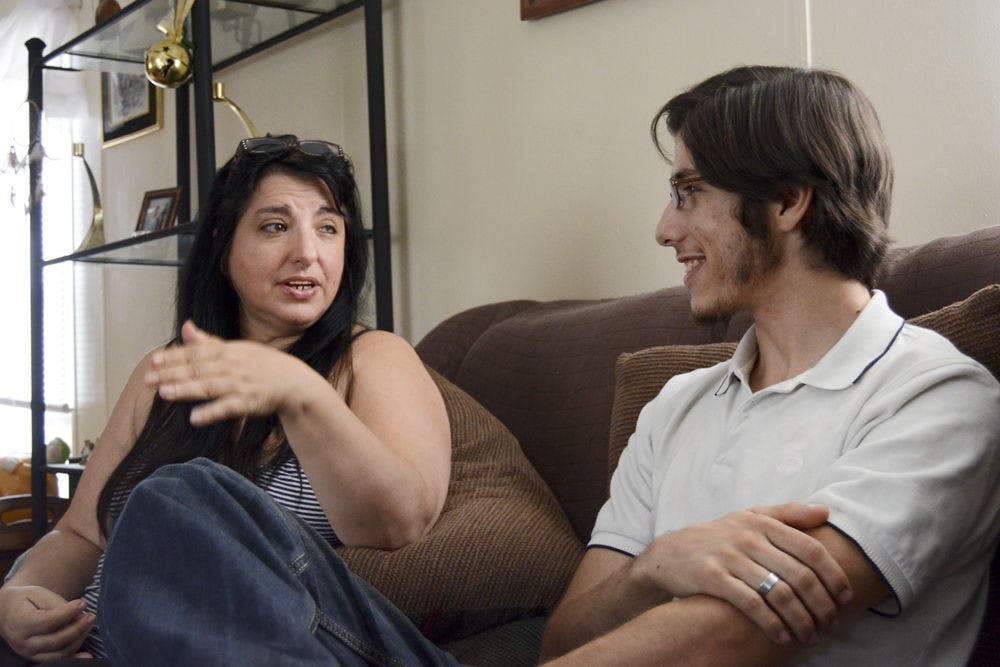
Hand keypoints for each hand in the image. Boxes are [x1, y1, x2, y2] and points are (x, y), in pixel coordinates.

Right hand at [0, 585, 93, 660]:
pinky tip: (88, 656)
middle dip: (78, 628)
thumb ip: (57, 604)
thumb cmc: (26, 600)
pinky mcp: (36, 658)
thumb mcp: (38, 594)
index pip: (49, 621)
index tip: (82, 603)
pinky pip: (58, 661)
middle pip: (57, 640)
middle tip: (91, 615)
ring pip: (60, 652)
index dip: (68, 613)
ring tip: (89, 624)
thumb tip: (79, 614)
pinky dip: (74, 659)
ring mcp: (29, 653)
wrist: (6, 613)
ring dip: (79, 639)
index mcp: (21, 623)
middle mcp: (24, 642)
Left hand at [145, 320, 310, 425]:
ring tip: (164, 394)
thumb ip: (209, 342)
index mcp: (229, 351)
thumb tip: (186, 327)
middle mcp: (234, 366)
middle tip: (148, 379)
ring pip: (209, 386)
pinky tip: (194, 418)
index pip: (197, 352)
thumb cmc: (263, 365)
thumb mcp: (238, 349)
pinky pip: (228, 408)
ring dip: (186, 390)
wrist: (294, 382)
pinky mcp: (250, 403)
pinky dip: (212, 412)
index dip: (175, 356)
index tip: (154, 361)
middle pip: (198, 369)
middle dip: (172, 373)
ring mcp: (241, 385)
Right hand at [630, 503, 851, 644]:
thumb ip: (788, 514)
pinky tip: (783, 636)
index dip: (834, 576)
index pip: (810, 550)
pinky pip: (750, 604)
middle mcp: (748, 538)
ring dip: (801, 620)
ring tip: (810, 637)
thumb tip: (826, 512)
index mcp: (763, 523)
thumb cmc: (719, 537)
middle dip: (822, 606)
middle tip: (831, 626)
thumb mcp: (750, 517)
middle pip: (799, 576)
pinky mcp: (712, 578)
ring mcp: (729, 557)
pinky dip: (772, 624)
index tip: (846, 598)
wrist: (670, 553)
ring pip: (779, 593)